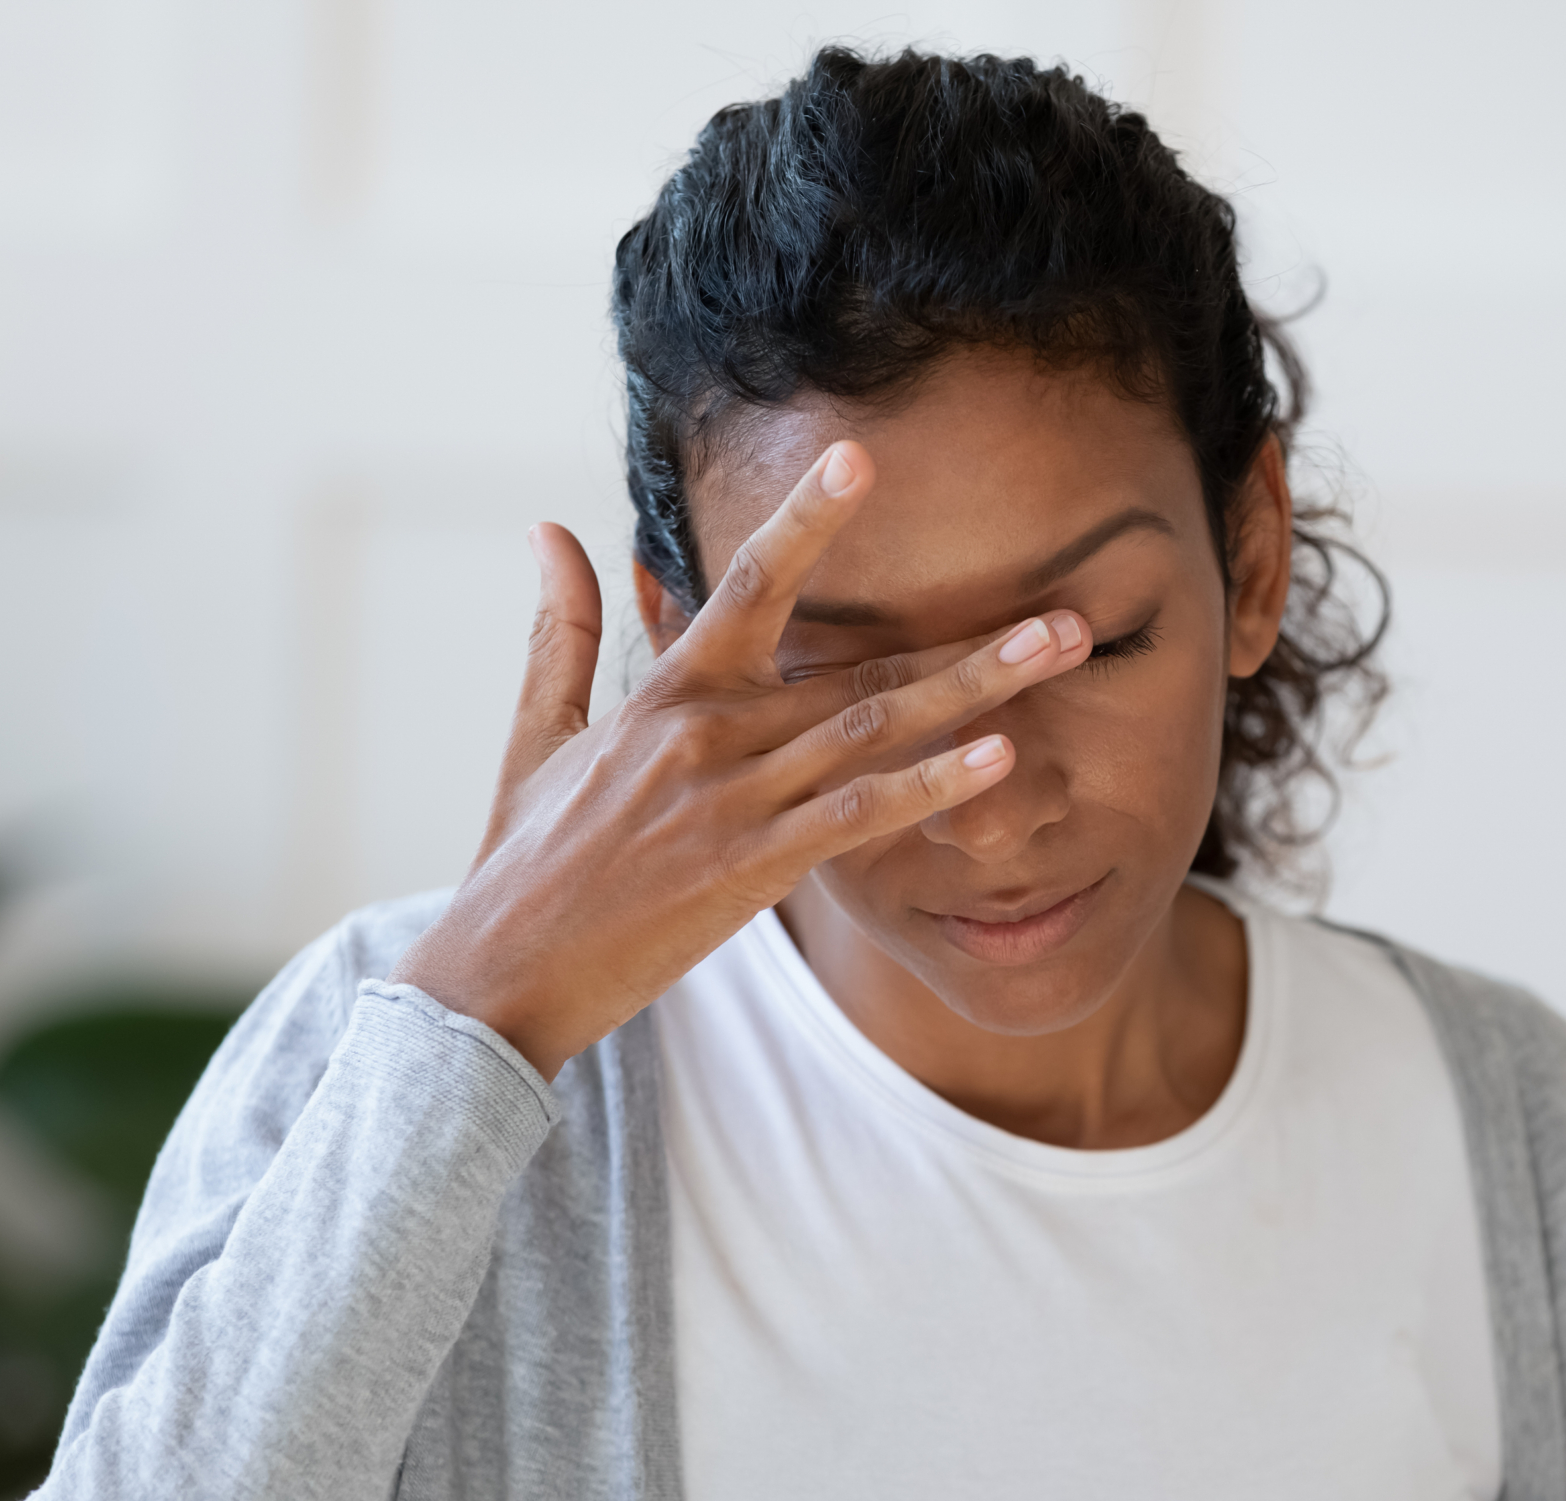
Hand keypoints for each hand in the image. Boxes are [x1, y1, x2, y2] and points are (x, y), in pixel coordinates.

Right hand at [389, 441, 1093, 1077]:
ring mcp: (735, 800)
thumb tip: (548, 528)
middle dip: (968, 636)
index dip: (808, 520)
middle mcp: (710, 733)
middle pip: (856, 663)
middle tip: (1068, 609)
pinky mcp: (751, 869)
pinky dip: (930, 786)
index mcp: (667, 692)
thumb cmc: (523, 858)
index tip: (862, 461)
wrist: (497, 973)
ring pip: (875, 728)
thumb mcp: (536, 732)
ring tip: (1061, 657)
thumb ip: (563, 628)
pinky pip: (858, 818)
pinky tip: (1000, 761)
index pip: (750, 584)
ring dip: (977, 691)